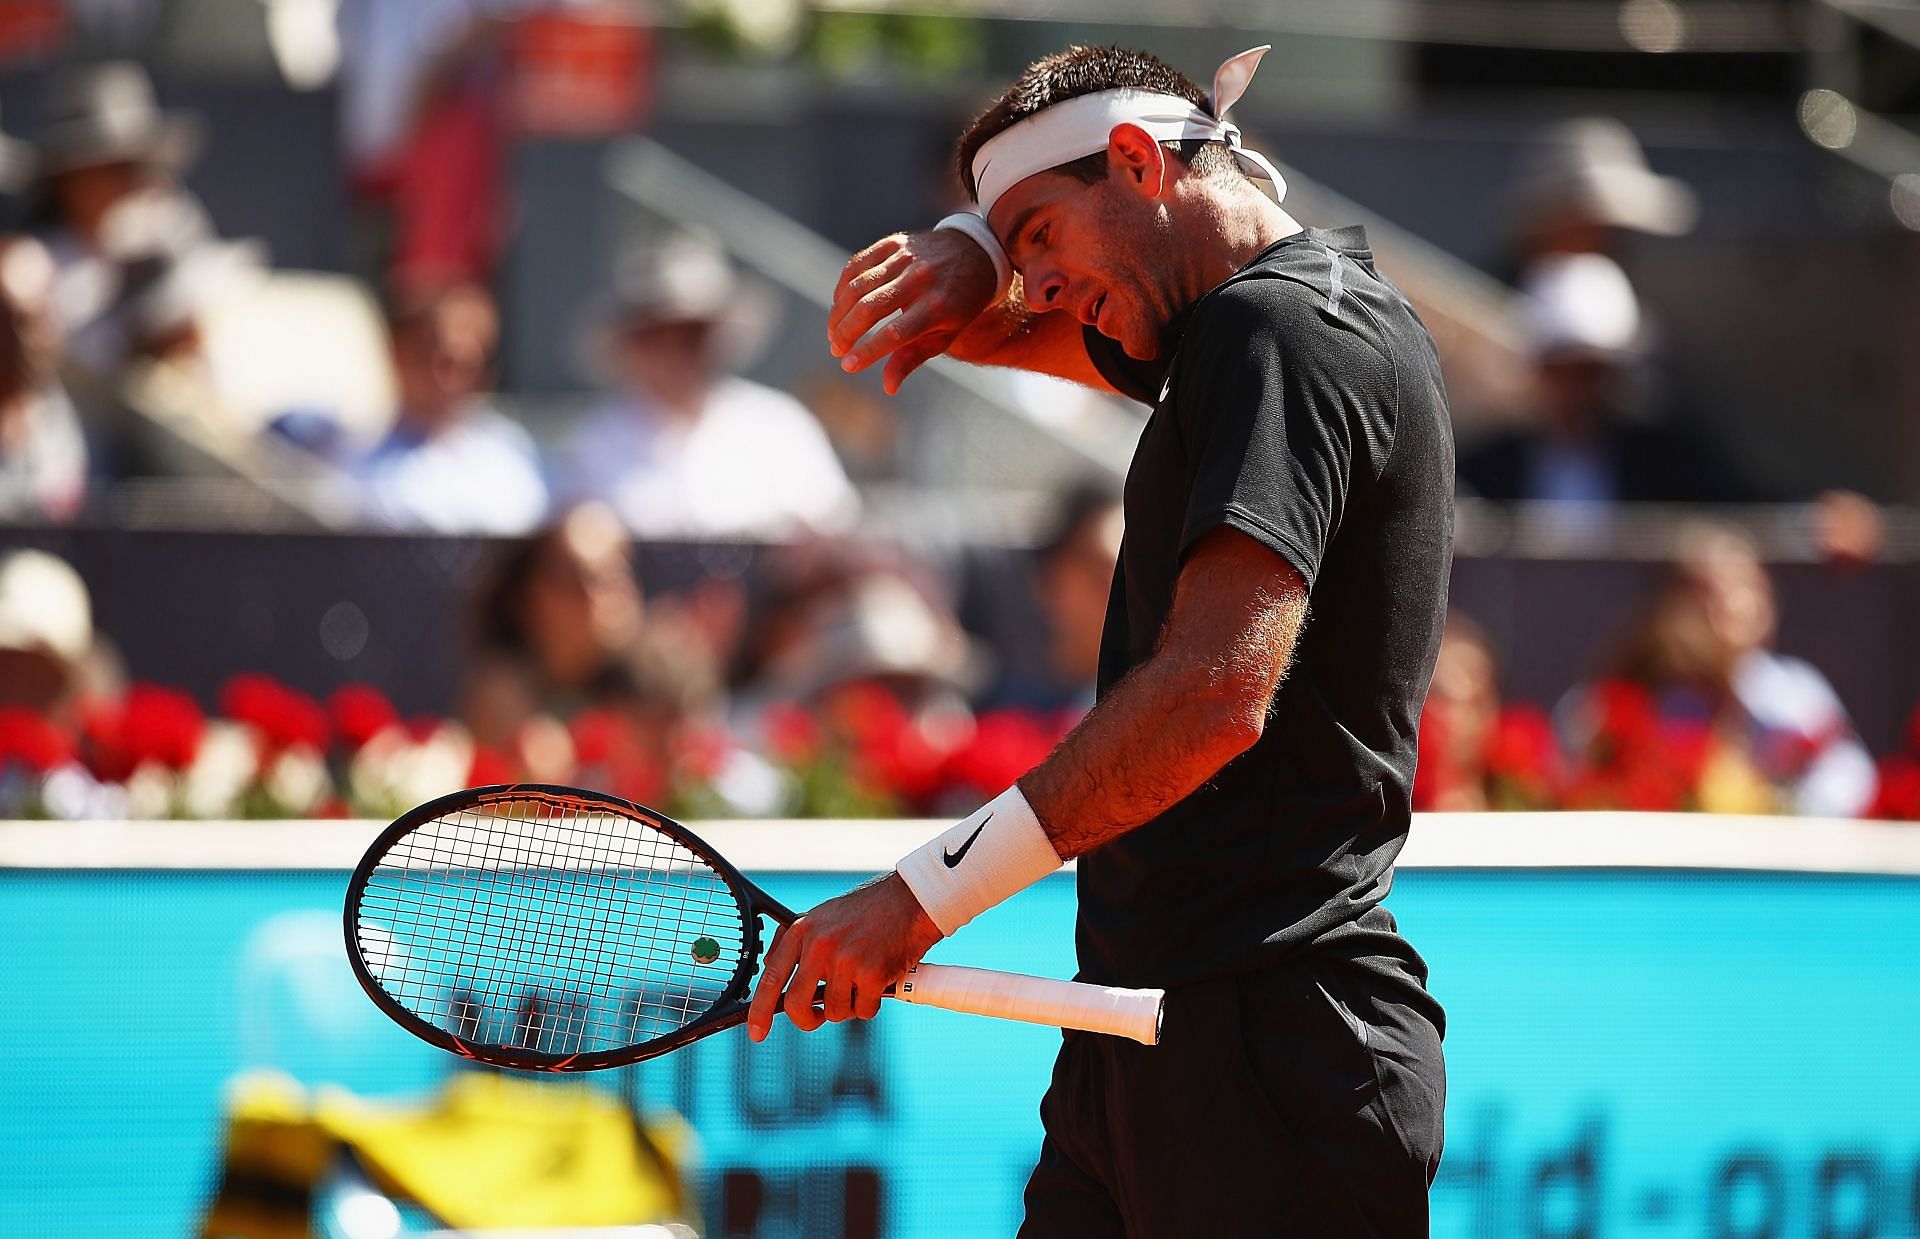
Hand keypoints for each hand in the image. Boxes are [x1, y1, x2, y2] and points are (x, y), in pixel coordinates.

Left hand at [746, 872, 943, 1040]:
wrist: (909, 901)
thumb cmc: (867, 913)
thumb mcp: (823, 917)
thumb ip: (798, 944)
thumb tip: (772, 973)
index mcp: (802, 931)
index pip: (771, 978)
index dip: (760, 1011)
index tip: (756, 1032)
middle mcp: (819, 945)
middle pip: (797, 1004)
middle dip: (807, 1020)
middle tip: (818, 1018)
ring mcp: (845, 960)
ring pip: (835, 1011)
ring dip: (849, 1005)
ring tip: (862, 981)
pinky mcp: (871, 973)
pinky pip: (864, 1010)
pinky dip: (871, 1004)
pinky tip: (879, 982)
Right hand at [827, 229, 999, 394]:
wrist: (978, 252)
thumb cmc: (961, 303)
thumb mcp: (946, 334)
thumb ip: (914, 358)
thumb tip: (888, 388)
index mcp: (938, 307)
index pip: (894, 334)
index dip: (867, 351)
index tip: (848, 365)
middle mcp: (920, 279)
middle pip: (870, 307)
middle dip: (846, 333)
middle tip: (836, 350)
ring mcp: (905, 257)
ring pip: (858, 285)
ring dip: (839, 312)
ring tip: (834, 333)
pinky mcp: (893, 243)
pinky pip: (858, 264)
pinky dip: (843, 286)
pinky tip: (838, 304)